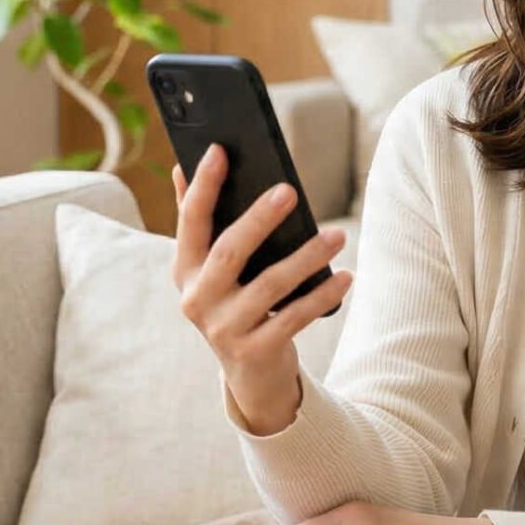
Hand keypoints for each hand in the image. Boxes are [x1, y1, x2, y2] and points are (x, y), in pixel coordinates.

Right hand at [171, 145, 352, 436]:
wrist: (249, 375)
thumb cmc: (234, 305)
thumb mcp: (211, 270)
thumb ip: (197, 222)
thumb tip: (181, 166)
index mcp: (184, 271)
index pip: (191, 221)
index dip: (203, 186)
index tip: (219, 149)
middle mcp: (197, 299)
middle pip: (229, 251)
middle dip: (259, 219)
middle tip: (289, 190)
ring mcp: (224, 329)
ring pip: (269, 285)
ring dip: (306, 257)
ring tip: (338, 235)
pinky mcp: (255, 351)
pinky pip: (294, 318)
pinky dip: (322, 296)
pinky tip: (344, 276)